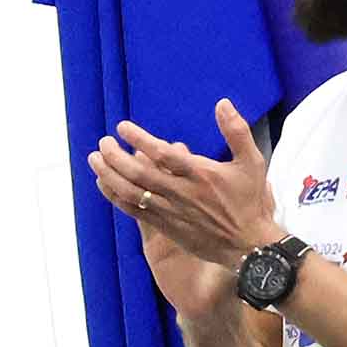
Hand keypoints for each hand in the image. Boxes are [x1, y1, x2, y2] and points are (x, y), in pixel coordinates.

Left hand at [92, 101, 281, 286]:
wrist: (248, 244)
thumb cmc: (249, 200)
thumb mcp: (252, 162)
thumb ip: (236, 131)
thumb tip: (222, 103)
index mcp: (201, 174)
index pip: (163, 154)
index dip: (139, 139)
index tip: (122, 127)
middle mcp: (182, 193)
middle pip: (140, 173)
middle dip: (115, 156)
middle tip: (102, 142)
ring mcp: (171, 211)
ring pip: (131, 192)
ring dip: (109, 175)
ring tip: (95, 158)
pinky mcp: (164, 226)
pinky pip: (133, 210)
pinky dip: (114, 196)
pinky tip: (103, 183)